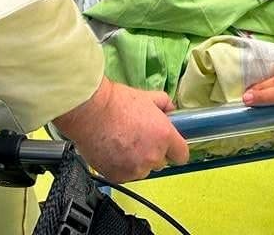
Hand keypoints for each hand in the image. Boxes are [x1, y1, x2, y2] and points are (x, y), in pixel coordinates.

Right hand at [55, 77, 188, 181]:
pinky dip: (121, 166)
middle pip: (161, 162)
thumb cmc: (118, 102)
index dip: (175, 149)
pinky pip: (126, 174)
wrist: (91, 112)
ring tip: (123, 143)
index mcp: (164, 136)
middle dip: (153, 152)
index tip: (169, 145)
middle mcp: (152, 157)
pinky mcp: (118, 176)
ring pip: (142, 169)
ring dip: (137, 160)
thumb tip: (170, 110)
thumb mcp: (147, 97)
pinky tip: (113, 150)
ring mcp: (135, 169)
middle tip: (140, 137)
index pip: (182, 155)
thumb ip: (165, 104)